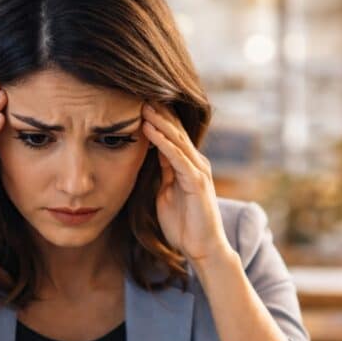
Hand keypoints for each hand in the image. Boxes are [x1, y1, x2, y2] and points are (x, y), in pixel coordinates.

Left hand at [141, 102, 231, 266]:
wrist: (203, 249)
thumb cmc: (184, 225)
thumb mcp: (167, 193)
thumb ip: (163, 173)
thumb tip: (154, 154)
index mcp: (188, 165)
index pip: (172, 134)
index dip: (157, 117)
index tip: (138, 101)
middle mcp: (196, 163)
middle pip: (175, 130)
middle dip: (158, 112)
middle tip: (139, 91)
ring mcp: (198, 171)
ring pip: (177, 139)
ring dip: (158, 121)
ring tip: (142, 104)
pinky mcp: (197, 182)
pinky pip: (178, 157)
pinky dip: (163, 142)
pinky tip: (149, 130)